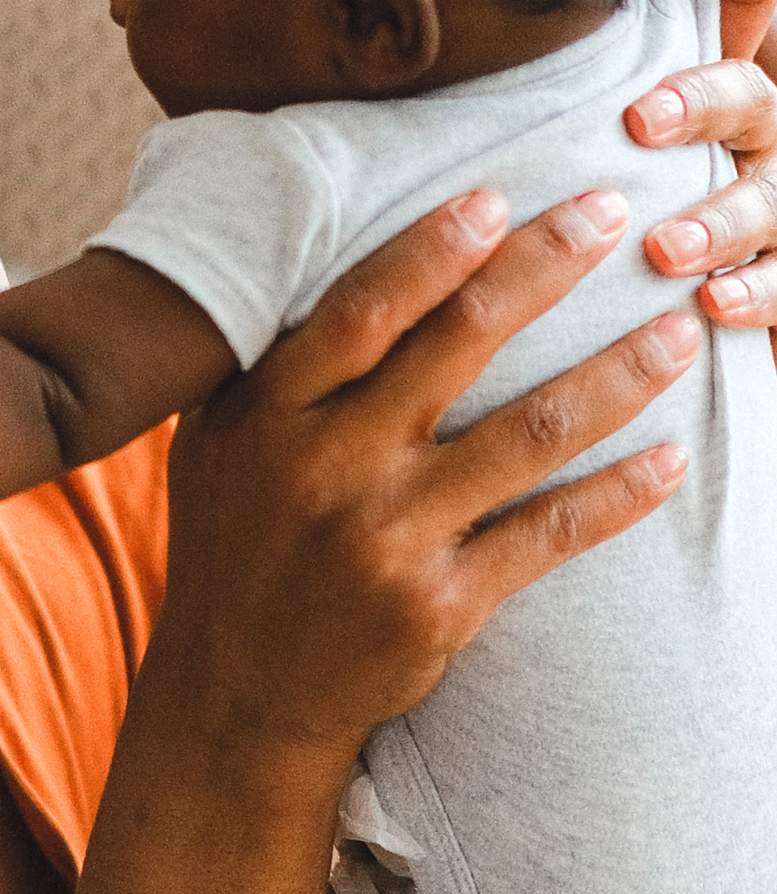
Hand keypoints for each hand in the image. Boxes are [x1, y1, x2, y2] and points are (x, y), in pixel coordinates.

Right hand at [151, 186, 697, 772]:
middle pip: (456, 347)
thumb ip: (264, 368)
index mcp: (264, 420)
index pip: (361, 312)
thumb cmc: (234, 549)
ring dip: (618, 375)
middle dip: (543, 268)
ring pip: (527, 434)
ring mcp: (384, 540)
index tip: (499, 197)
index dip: (435, 249)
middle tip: (611, 213)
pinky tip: (673, 459)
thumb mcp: (215, 450)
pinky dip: (619, 493)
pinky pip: (549, 532)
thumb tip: (303, 253)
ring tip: (678, 331)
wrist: (238, 696)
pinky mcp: (437, 604)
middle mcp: (323, 472)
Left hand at [629, 0, 776, 327]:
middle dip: (707, 104)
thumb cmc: (622, 192)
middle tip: (640, 119)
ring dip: (723, 221)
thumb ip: (562, 67)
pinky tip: (714, 305)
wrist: (671, 294)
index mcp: (721, 84)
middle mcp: (763, 135)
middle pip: (755, 98)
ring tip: (665, 246)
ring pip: (774, 200)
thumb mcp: (601, 116)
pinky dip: (757, 295)